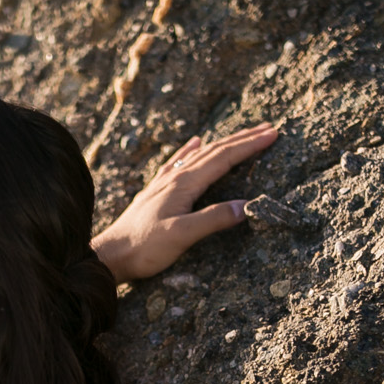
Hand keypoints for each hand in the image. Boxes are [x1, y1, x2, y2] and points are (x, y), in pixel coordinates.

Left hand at [91, 123, 279, 281]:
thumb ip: (213, 219)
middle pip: (214, 151)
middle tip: (268, 128)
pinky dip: (192, 150)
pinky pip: (179, 162)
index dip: (249, 146)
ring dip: (223, 143)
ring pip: (199, 155)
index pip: (223, 158)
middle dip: (243, 139)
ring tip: (241, 135)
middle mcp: (174, 178)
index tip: (272, 135)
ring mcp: (164, 183)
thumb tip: (245, 206)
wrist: (110, 254)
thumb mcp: (182, 236)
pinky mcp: (156, 192)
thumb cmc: (144, 248)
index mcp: (184, 185)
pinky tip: (194, 143)